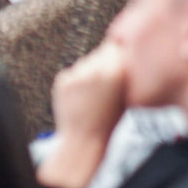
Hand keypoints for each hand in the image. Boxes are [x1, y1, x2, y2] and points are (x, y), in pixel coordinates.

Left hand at [38, 42, 127, 187]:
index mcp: (114, 72)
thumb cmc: (109, 120)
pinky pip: (72, 73)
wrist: (84, 141)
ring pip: (85, 63)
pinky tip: (81, 98)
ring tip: (92, 95)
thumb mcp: (125, 95)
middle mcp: (94, 69)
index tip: (117, 61)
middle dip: (102, 63)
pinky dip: (76, 82)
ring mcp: (77, 74)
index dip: (116, 55)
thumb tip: (121, 50)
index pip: (115, 47)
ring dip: (89, 73)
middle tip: (105, 83)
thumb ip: (123, 71)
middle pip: (100, 53)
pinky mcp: (62, 80)